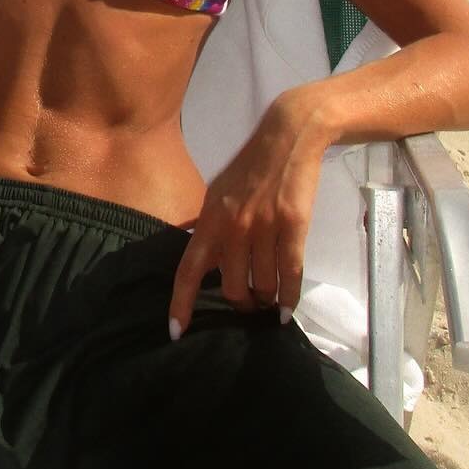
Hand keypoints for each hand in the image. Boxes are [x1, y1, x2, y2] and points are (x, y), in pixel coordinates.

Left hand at [167, 95, 325, 336]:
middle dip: (240, 303)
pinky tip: (287, 309)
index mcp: (209, 219)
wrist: (288, 137)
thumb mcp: (217, 191)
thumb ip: (206, 223)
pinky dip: (289, 297)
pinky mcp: (293, 226)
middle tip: (248, 303)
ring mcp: (263, 227)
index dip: (180, 303)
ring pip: (261, 285)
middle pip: (230, 287)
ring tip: (269, 300)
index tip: (175, 332)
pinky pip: (289, 274)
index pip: (188, 269)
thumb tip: (192, 245)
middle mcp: (233, 227)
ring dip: (266, 300)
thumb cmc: (251, 166)